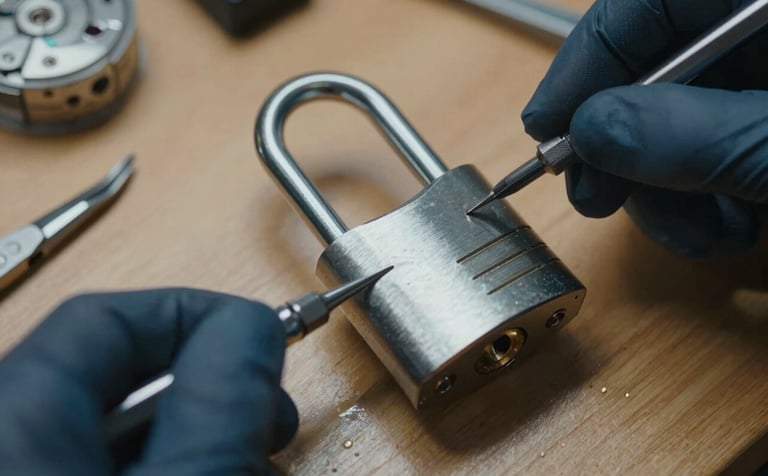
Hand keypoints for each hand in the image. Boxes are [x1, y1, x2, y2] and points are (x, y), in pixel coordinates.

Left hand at [0, 289, 297, 474]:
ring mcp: (30, 474)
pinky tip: (210, 474)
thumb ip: (216, 406)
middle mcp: (9, 446)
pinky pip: (116, 469)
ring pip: (123, 433)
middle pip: (116, 377)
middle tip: (266, 422)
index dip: (196, 313)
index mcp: (12, 422)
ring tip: (247, 464)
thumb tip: (249, 326)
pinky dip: (173, 466)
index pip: (104, 318)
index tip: (262, 337)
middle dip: (211, 386)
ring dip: (203, 433)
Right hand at [522, 0, 767, 257]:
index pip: (648, 6)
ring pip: (670, 131)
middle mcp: (757, 44)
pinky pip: (704, 167)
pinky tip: (736, 228)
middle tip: (592, 195)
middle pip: (651, 73)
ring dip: (667, 195)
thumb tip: (589, 130)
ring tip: (701, 228)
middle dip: (621, 146)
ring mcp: (759, 96)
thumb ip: (691, 132)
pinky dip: (703, 210)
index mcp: (762, 6)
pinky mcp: (759, 147)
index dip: (585, 61)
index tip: (543, 125)